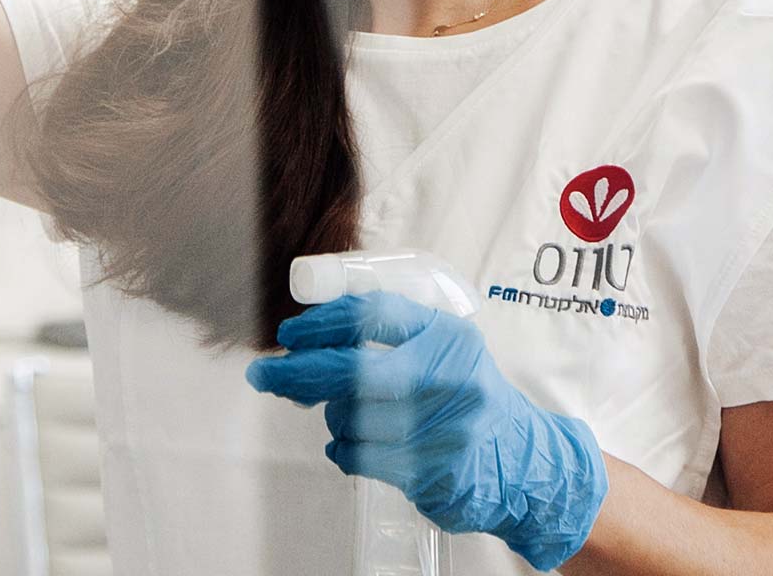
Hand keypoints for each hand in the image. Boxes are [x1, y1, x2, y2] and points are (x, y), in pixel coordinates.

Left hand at [244, 290, 608, 572]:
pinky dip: (343, 449)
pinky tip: (348, 443)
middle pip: (352, 372)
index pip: (371, 315)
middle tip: (264, 373)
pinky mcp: (435, 474)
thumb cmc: (464, 390)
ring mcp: (442, 430)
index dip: (321, 322)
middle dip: (298, 371)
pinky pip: (362, 458)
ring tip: (340, 411)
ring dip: (330, 415)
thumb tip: (309, 333)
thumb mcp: (442, 342)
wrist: (524, 460)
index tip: (289, 333)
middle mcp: (447, 377)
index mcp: (444, 334)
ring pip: (351, 418)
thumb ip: (389, 329)